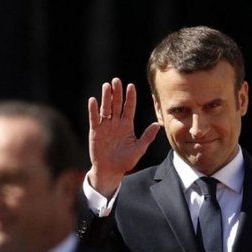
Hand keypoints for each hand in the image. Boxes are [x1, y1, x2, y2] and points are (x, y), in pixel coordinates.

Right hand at [87, 77, 159, 196]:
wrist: (110, 171)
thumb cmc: (125, 161)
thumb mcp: (139, 149)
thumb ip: (147, 136)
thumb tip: (158, 124)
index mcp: (127, 125)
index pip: (129, 108)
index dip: (130, 97)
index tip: (131, 86)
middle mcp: (116, 123)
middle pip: (116, 104)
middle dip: (117, 93)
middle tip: (116, 80)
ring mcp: (105, 126)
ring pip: (105, 108)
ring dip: (106, 97)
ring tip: (106, 86)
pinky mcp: (95, 131)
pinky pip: (94, 119)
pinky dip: (93, 110)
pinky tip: (93, 100)